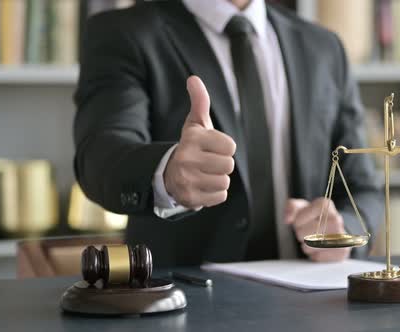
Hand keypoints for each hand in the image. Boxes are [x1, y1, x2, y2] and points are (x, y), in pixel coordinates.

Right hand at [164, 76, 236, 207]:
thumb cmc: (191, 147)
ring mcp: (187, 180)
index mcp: (192, 139)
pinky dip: (215, 194)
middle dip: (222, 164)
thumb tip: (194, 79)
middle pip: (229, 165)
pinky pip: (220, 197)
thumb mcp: (195, 124)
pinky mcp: (190, 198)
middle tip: (208, 163)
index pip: (230, 146)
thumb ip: (199, 101)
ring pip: (225, 182)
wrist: (169, 174)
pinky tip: (203, 186)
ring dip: (219, 179)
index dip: (225, 147)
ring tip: (205, 174)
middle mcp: (186, 159)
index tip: (212, 147)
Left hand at [285, 198, 350, 261]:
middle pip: (304, 234)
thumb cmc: (314, 217)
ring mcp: (341, 235)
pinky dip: (315, 255)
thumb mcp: (301, 207)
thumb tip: (288, 219)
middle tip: (308, 231)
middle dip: (301, 235)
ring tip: (313, 239)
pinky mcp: (342, 251)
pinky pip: (318, 257)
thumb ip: (291, 207)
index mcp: (326, 205)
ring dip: (307, 246)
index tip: (301, 221)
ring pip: (311, 247)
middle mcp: (336, 219)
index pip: (299, 219)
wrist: (333, 227)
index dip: (297, 222)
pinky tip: (319, 248)